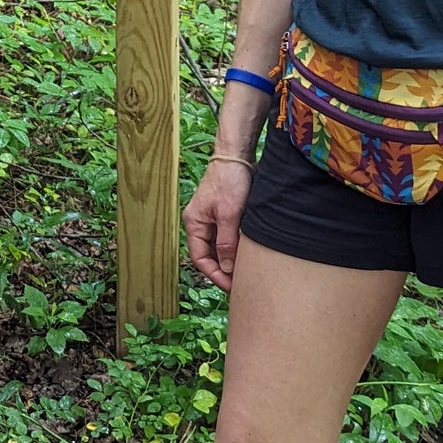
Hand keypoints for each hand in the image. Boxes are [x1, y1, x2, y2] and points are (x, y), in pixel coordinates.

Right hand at [184, 156, 254, 290]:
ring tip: (245, 272)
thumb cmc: (230, 181)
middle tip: (240, 284)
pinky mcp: (223, 214)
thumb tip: (226, 268)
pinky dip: (236, 248)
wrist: (237, 155)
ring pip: (219, 248)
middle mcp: (200, 223)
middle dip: (223, 271)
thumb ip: (227, 242)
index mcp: (194, 223)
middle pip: (209, 255)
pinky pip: (227, 237)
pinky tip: (247, 255)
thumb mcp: (229, 214)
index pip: (200, 259)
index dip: (215, 275)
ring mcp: (211, 219)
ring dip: (230, 260)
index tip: (232, 287)